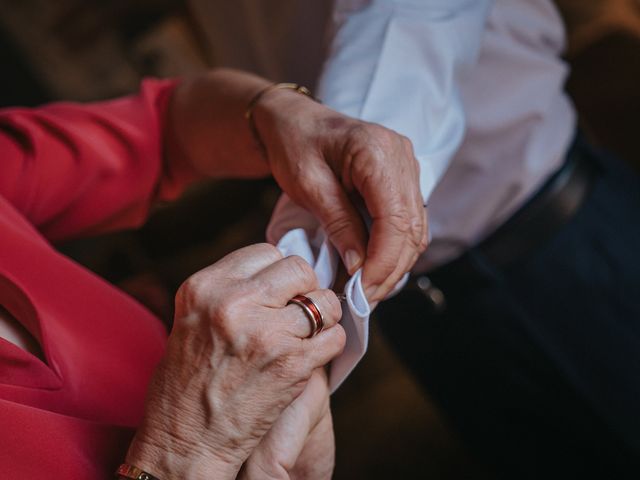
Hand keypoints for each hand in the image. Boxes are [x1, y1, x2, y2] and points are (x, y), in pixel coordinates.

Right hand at [125, 244, 345, 478]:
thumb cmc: (186, 385)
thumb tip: (275, 275)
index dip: (278, 273)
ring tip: (304, 335)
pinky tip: (310, 356)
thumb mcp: (193, 320)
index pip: (266, 253)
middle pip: (298, 268)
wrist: (185, 442)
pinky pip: (334, 337)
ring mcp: (265, 332)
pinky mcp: (291, 363)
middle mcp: (234, 303)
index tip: (278, 292)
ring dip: (322, 318)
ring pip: (324, 302)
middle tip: (296, 312)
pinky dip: (329, 345)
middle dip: (304, 289)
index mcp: (206, 287)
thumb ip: (230, 291)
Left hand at [167, 70, 426, 302]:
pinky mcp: (401, 179)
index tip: (361, 291)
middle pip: (411, 228)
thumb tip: (359, 267)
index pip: (395, 220)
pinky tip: (374, 268)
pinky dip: (394, 249)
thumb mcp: (308, 185)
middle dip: (390, 269)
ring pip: (415, 229)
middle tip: (363, 299)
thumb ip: (338, 224)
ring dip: (394, 264)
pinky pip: (408, 221)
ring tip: (367, 290)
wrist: (293, 119)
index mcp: (378, 151)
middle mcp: (402, 157)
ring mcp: (406, 167)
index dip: (382, 262)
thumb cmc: (294, 144)